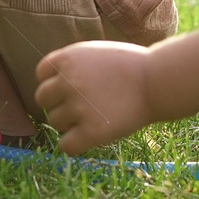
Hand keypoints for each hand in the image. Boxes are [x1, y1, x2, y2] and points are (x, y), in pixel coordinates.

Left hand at [34, 40, 153, 154]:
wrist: (157, 81)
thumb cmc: (132, 66)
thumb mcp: (96, 53)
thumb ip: (73, 65)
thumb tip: (52, 84)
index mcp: (68, 58)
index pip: (42, 74)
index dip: (55, 82)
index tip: (71, 88)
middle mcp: (68, 81)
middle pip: (43, 99)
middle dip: (58, 102)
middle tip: (81, 105)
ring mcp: (79, 107)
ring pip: (55, 122)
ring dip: (69, 122)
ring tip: (93, 116)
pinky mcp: (92, 131)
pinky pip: (65, 146)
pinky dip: (73, 145)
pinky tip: (87, 137)